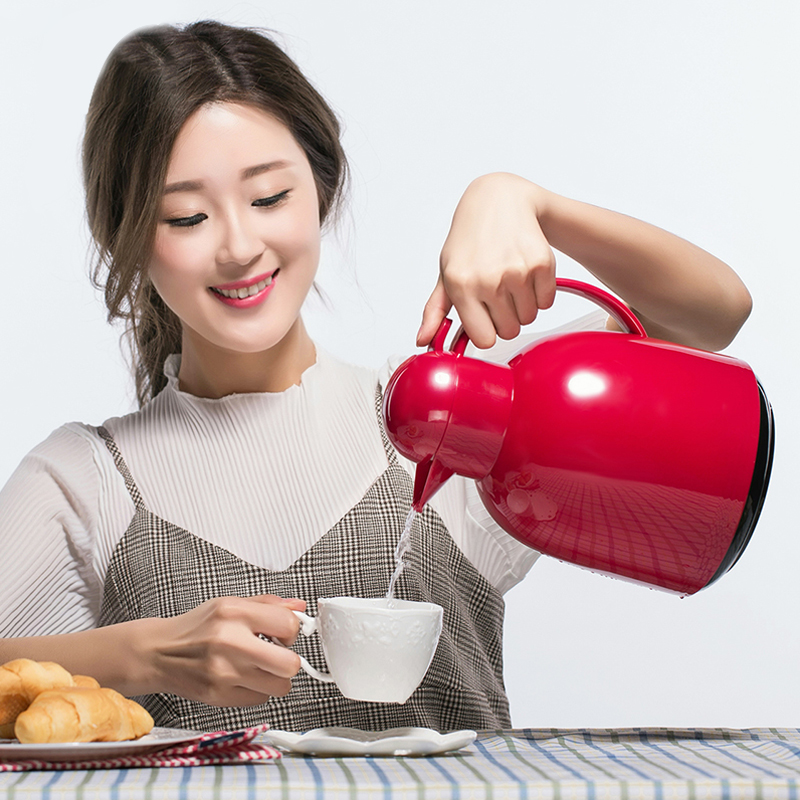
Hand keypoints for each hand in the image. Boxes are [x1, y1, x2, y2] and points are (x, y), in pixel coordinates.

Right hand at [153, 594, 306, 706]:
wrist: (158, 652)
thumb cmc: (196, 628)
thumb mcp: (231, 604)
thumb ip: (269, 605)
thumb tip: (299, 608)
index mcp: (234, 613)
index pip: (288, 625)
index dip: (292, 630)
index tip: (283, 633)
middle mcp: (230, 642)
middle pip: (289, 664)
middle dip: (289, 660)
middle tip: (277, 654)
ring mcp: (224, 672)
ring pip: (279, 687)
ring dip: (275, 678)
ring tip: (260, 667)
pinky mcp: (218, 696)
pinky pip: (259, 700)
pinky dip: (257, 690)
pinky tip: (243, 677)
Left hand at [417, 173, 556, 348]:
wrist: (499, 200)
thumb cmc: (470, 239)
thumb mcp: (446, 272)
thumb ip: (435, 311)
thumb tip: (423, 340)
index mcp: (461, 285)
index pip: (484, 340)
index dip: (486, 332)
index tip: (484, 318)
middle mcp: (489, 279)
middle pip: (508, 331)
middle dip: (505, 318)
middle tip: (497, 292)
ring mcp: (517, 271)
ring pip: (528, 318)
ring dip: (522, 305)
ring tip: (510, 280)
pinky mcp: (542, 263)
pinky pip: (546, 302)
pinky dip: (539, 293)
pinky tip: (525, 272)